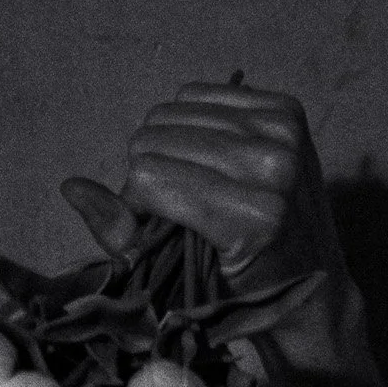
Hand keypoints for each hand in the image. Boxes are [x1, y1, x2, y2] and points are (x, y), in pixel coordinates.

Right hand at [119, 82, 362, 375]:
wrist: (316, 288)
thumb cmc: (245, 292)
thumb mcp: (180, 281)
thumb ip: (124, 236)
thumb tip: (71, 186)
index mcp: (253, 217)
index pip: (149, 176)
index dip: (138, 203)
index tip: (161, 230)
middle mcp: (273, 167)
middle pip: (156, 137)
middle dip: (152, 172)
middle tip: (181, 208)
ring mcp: (284, 134)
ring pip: (175, 111)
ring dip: (169, 146)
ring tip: (196, 184)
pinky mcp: (287, 111)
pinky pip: (201, 94)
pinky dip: (192, 122)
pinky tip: (210, 157)